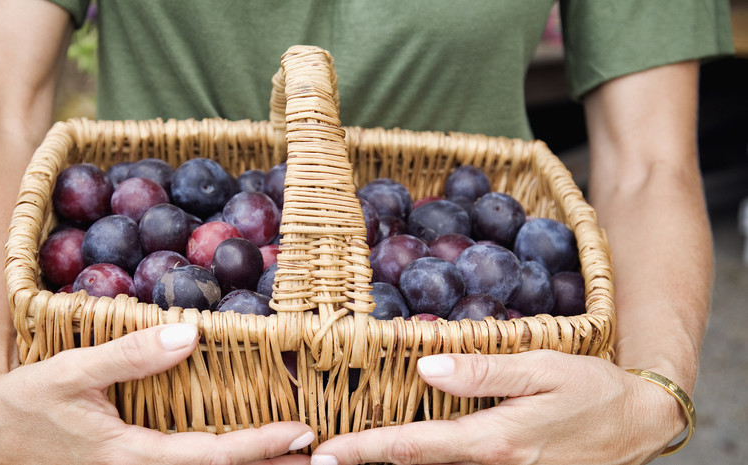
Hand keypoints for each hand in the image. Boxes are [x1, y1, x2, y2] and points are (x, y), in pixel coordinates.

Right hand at [0, 324, 313, 464]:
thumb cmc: (28, 402)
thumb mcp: (73, 373)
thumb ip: (130, 355)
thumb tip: (191, 334)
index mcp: (130, 455)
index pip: (210, 456)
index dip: (259, 447)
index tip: (302, 435)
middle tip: (320, 454)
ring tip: (297, 456)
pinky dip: (220, 461)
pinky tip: (243, 450)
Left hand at [311, 350, 685, 464]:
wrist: (637, 424)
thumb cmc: (591, 389)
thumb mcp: (542, 368)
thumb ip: (483, 371)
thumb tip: (426, 369)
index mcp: (495, 441)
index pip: (415, 448)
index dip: (367, 451)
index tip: (327, 454)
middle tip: (320, 461)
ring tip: (351, 457)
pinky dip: (426, 464)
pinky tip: (406, 454)